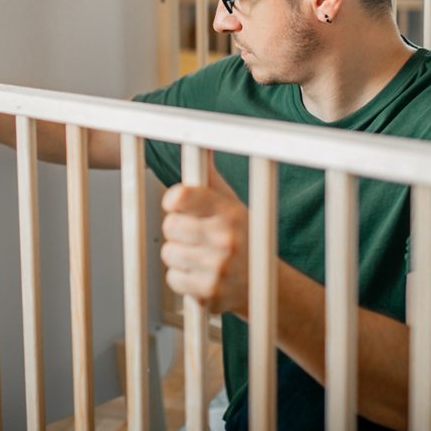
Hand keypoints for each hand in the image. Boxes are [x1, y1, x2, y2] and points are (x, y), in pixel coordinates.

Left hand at [160, 159, 248, 314]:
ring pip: (168, 252)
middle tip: (197, 234)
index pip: (183, 197)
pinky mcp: (209, 293)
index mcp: (229, 212)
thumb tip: (202, 138)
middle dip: (178, 230)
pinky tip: (201, 274)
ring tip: (202, 255)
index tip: (175, 203)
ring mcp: (218, 268)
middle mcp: (226, 240)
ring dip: (179, 255)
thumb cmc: (240, 235)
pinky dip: (182, 278)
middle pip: (170, 225)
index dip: (174, 200)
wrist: (261, 282)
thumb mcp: (229, 201)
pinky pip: (173, 278)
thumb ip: (207, 174)